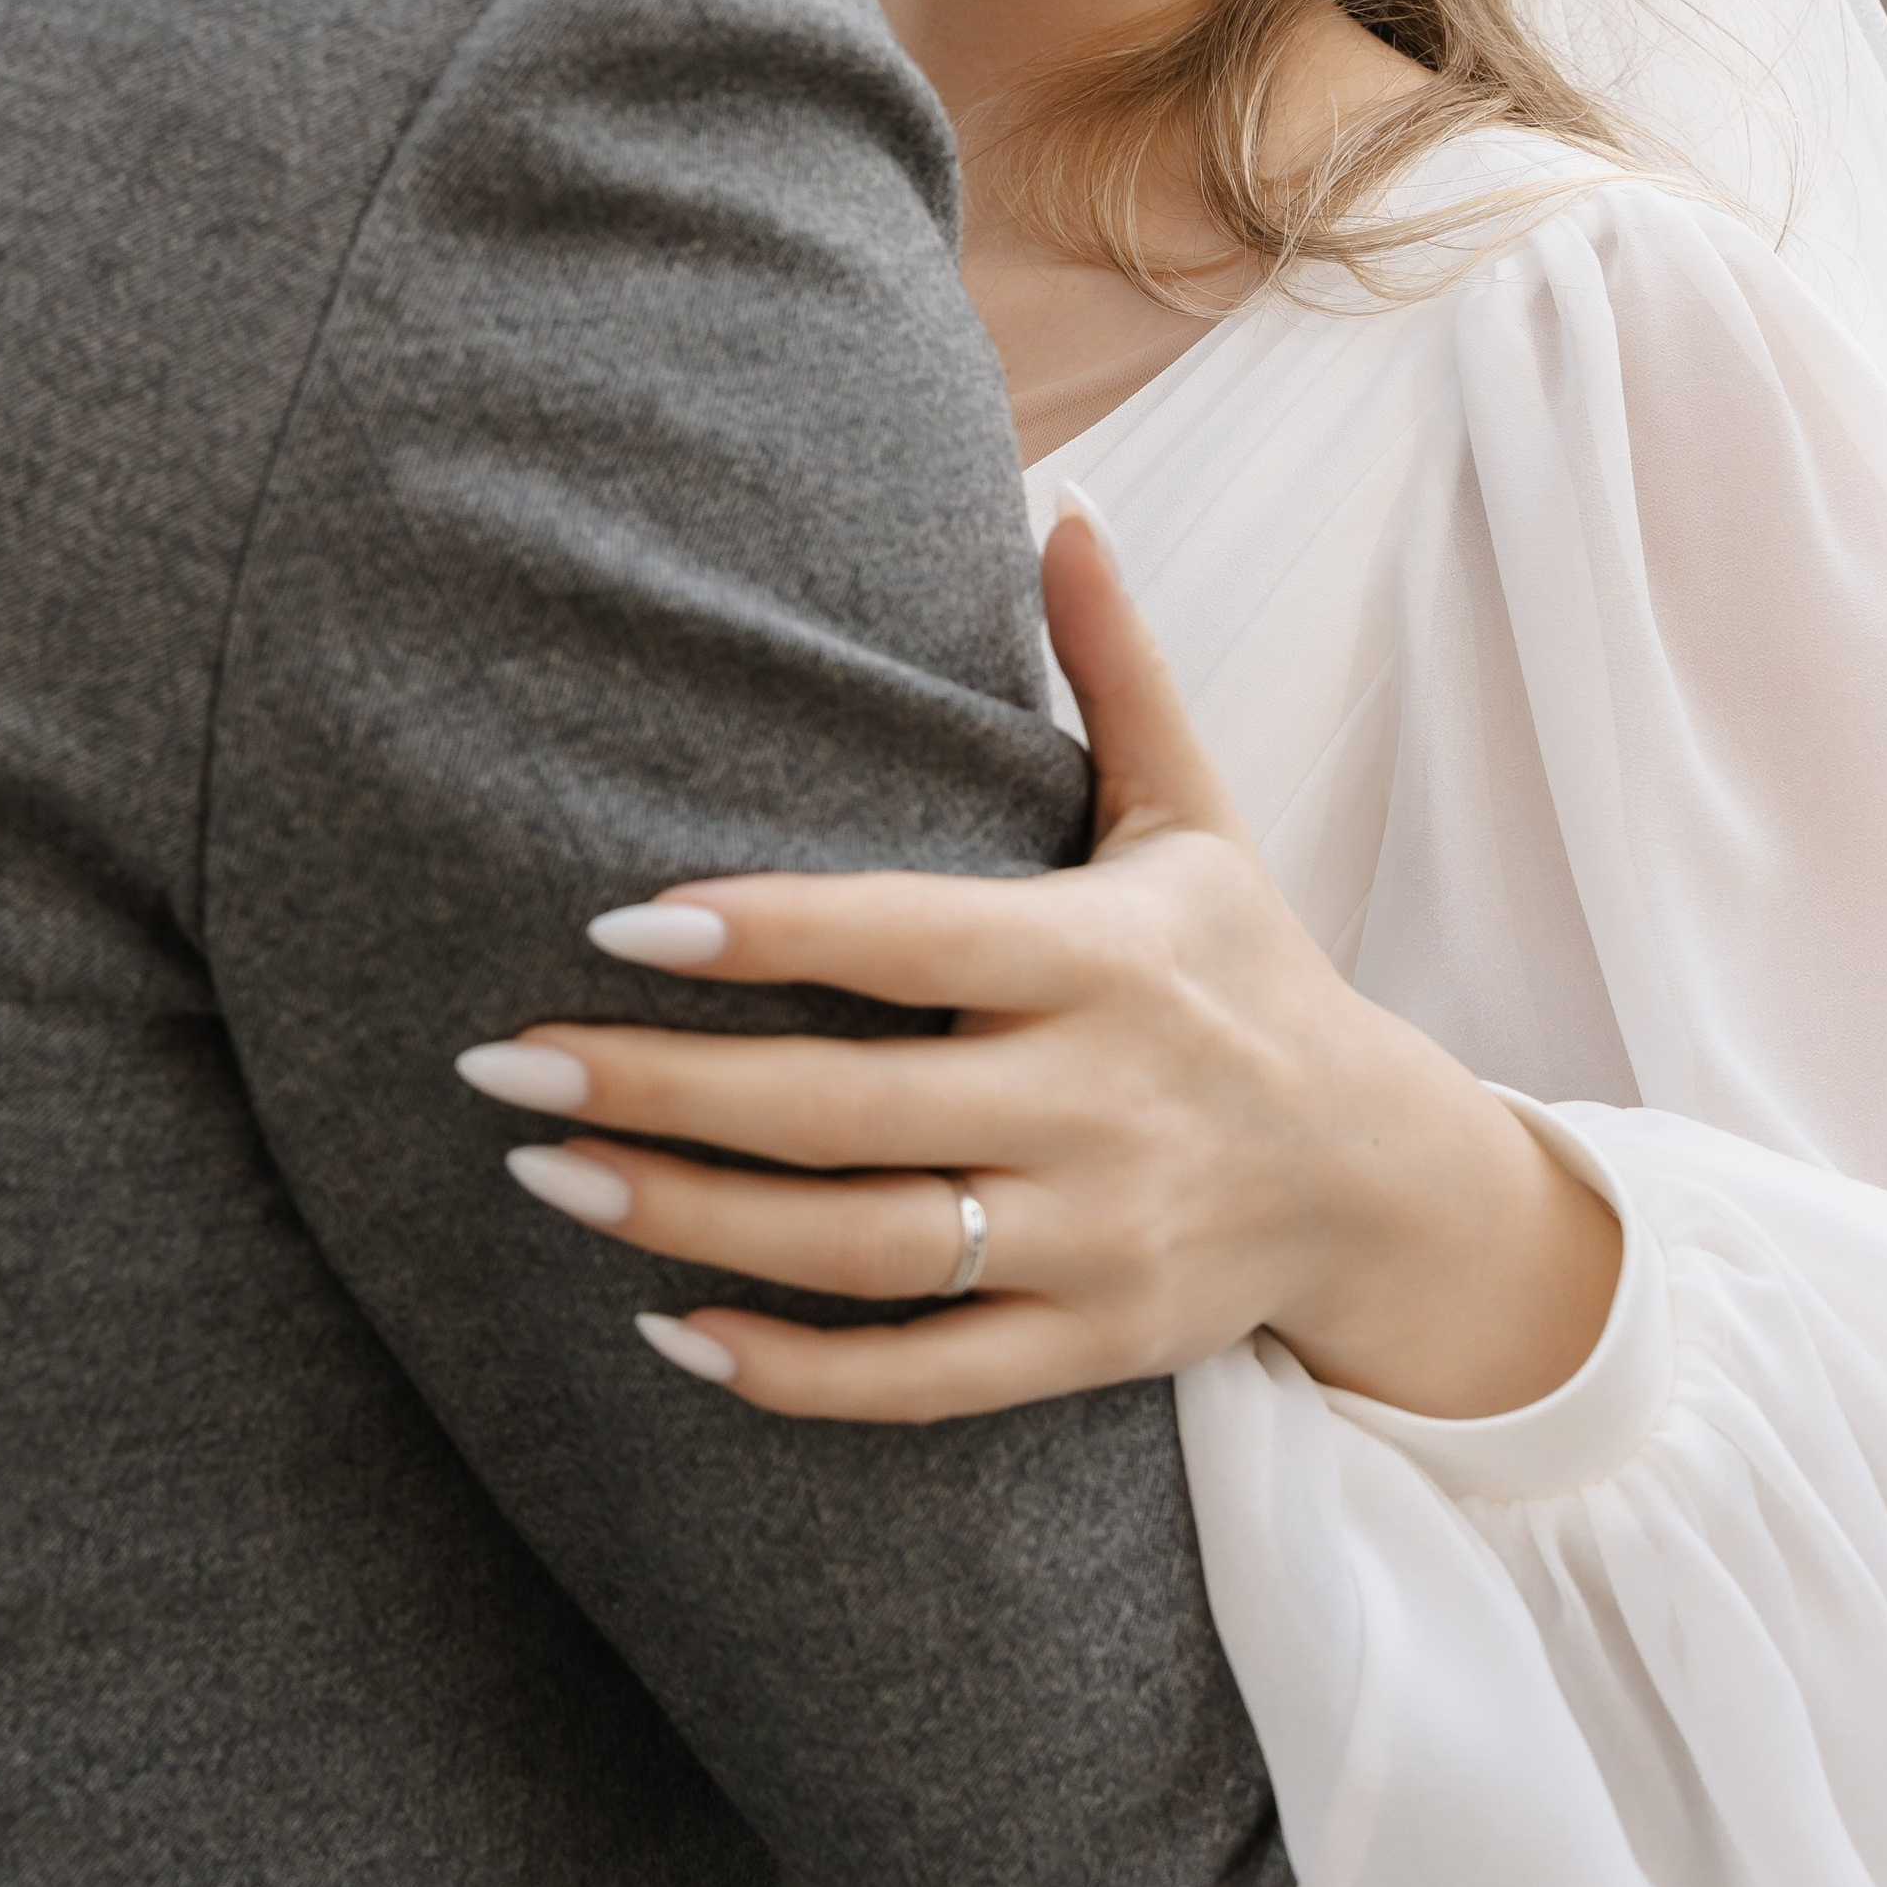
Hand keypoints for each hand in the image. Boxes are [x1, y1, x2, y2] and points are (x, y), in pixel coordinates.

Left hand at [457, 507, 1621, 1424]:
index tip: (614, 923)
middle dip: (659, 1090)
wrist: (1387, 1180)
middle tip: (499, 1063)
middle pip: (848, 1109)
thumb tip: (1071, 507)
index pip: (909, 939)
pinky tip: (670, 1333)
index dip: (765, 936)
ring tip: (546, 1174)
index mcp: (1105, 956)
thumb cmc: (1248, 970)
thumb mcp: (1196, 815)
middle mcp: (1100, 1100)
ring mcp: (1097, 1236)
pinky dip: (795, 1372)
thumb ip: (1116, 669)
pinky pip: (925, 1380)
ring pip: (865, 1248)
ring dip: (689, 1221)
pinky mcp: (1093, 1345)